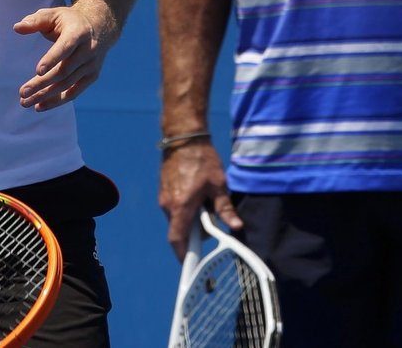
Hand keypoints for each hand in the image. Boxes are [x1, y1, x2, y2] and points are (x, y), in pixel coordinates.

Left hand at [14, 0, 117, 110]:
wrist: (99, 27)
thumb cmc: (68, 21)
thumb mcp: (53, 15)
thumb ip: (35, 21)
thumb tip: (17, 28)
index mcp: (79, 31)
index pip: (66, 47)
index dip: (53, 59)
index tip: (38, 71)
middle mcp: (89, 49)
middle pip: (64, 70)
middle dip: (42, 83)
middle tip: (22, 92)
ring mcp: (92, 65)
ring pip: (67, 84)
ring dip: (45, 95)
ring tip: (25, 102)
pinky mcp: (92, 76)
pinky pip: (74, 92)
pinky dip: (57, 101)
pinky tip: (39, 106)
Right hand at [159, 141, 242, 259]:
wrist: (183, 135)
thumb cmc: (201, 158)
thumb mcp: (218, 184)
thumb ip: (225, 208)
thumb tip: (236, 227)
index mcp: (180, 207)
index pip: (178, 241)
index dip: (184, 256)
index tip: (193, 265)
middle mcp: (168, 205)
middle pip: (179, 232)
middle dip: (195, 234)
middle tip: (212, 223)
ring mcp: (164, 197)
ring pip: (177, 219)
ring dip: (191, 220)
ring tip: (206, 202)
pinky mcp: (165, 190)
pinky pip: (174, 208)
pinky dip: (186, 210)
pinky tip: (198, 195)